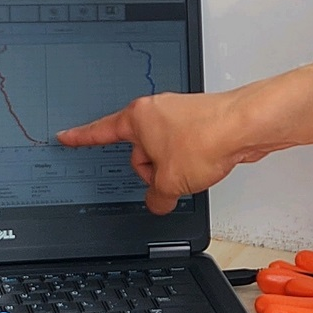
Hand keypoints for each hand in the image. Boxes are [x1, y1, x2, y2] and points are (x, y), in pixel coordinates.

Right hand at [57, 91, 259, 214]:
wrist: (247, 126)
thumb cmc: (207, 139)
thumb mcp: (170, 182)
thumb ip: (156, 197)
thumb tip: (159, 201)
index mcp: (138, 117)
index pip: (101, 131)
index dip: (81, 138)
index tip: (66, 136)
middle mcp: (156, 111)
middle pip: (140, 153)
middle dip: (153, 172)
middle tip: (170, 177)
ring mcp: (179, 115)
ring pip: (164, 154)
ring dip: (175, 169)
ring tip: (194, 169)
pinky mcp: (200, 123)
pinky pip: (185, 151)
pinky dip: (192, 163)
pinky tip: (205, 165)